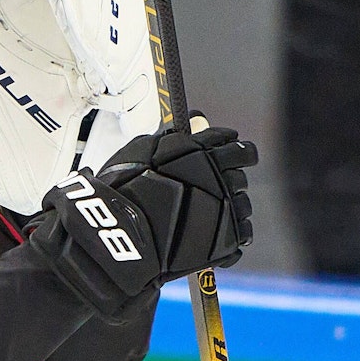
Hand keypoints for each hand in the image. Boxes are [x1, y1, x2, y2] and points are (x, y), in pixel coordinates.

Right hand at [28, 123, 257, 320]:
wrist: (116, 235)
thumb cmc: (121, 191)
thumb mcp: (141, 151)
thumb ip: (173, 137)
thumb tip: (199, 120)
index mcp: (202, 153)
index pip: (236, 146)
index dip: (231, 151)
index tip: (223, 157)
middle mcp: (219, 178)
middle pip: (240, 174)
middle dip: (225, 178)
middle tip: (203, 188)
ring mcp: (225, 210)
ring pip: (242, 203)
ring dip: (228, 205)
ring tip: (201, 214)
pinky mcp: (225, 240)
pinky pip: (243, 234)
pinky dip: (231, 234)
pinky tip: (211, 234)